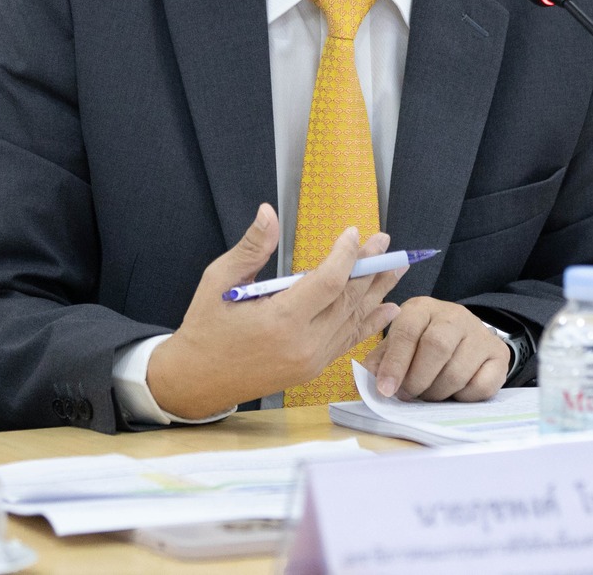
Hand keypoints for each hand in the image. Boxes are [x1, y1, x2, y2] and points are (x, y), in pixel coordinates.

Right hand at [148, 204, 405, 419]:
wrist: (195, 381)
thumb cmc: (205, 328)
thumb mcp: (218, 281)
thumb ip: (251, 248)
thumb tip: (268, 212)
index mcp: (280, 320)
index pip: (327, 282)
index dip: (345, 255)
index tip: (354, 233)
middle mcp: (302, 344)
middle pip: (347, 300)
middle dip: (368, 268)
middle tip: (385, 242)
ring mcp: (310, 360)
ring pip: (352, 320)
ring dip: (376, 291)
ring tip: (396, 266)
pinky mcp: (311, 370)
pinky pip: (347, 342)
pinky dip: (370, 323)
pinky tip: (388, 308)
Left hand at [361, 297, 510, 401]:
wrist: (464, 338)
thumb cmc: (422, 344)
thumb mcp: (398, 344)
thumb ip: (381, 360)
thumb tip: (372, 378)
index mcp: (422, 308)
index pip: (407, 331)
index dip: (395, 363)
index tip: (386, 390)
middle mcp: (454, 315)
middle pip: (436, 347)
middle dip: (418, 379)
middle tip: (408, 395)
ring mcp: (480, 333)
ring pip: (457, 371)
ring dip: (437, 393)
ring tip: (428, 394)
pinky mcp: (499, 354)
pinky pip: (481, 385)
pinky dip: (463, 397)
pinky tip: (454, 392)